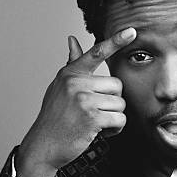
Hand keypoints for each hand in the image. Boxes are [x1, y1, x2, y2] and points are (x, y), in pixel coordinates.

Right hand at [15, 28, 135, 176]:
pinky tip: (101, 132)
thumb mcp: (60, 87)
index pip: (96, 53)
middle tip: (97, 112)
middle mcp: (76, 82)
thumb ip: (72, 65)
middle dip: (113, 102)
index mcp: (71, 73)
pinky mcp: (91, 117)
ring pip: (120, 104)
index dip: (116, 41)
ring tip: (96, 123)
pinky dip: (115, 129)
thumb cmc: (55, 116)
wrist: (44, 144)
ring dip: (113, 117)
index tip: (132, 31)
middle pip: (117, 85)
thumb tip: (72, 40)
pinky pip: (119, 119)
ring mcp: (83, 99)